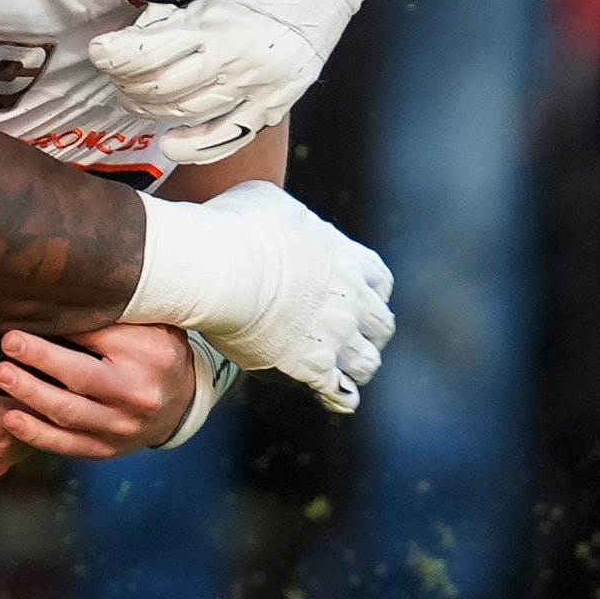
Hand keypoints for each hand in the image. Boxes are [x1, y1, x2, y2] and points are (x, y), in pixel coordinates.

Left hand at [0, 323, 196, 457]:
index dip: (61, 326)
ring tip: (1, 377)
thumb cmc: (155, 351)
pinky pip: (69, 445)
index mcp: (148, 353)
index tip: (27, 315)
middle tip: (8, 344)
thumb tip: (60, 294)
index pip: (99, 336)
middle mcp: (137, 393)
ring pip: (70, 413)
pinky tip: (11, 420)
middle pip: (81, 376)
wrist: (183, 401)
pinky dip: (38, 435)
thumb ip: (114, 312)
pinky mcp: (109, 449)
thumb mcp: (149, 323)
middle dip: (40, 359)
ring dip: (31, 396)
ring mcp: (123, 426)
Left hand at [93, 0, 400, 165]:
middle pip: (161, 91)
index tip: (100, 50)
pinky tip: (172, 142)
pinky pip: (230, 137)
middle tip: (117, 70)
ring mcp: (261, 87)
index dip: (112, 56)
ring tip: (138, 94)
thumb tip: (134, 34)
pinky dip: (196, 147)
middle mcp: (238, 61)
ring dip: (153, 108)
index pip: (145, 55)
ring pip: (188, 115)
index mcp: (216, 22)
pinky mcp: (278, 102)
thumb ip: (169, 1)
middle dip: (127, 82)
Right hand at [156, 178, 391, 407]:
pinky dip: (338, 397)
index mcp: (346, 258)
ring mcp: (335, 337)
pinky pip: (340, 394)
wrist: (218, 270)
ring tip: (341, 370)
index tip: (356, 295)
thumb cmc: (233, 229)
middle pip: (381, 325)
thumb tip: (274, 217)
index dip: (369, 291)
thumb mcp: (266, 201)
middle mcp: (351, 300)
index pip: (379, 280)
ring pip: (367, 363)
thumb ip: (285, 216)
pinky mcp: (311, 368)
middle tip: (349, 336)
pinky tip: (331, 398)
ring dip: (357, 367)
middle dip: (369, 332)